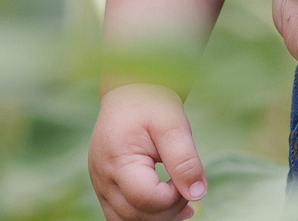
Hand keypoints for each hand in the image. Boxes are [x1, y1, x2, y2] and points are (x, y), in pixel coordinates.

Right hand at [88, 82, 206, 220]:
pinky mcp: (105, 186)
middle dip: (168, 210)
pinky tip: (167, 204)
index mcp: (116, 159)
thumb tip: (197, 194)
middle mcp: (102, 177)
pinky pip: (121, 214)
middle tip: (188, 191)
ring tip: (181, 204)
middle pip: (135, 215)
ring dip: (156, 218)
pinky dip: (144, 215)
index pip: (146, 198)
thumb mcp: (173, 125)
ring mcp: (100, 184)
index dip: (173, 197)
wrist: (130, 90)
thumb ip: (184, 160)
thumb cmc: (151, 103)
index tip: (186, 177)